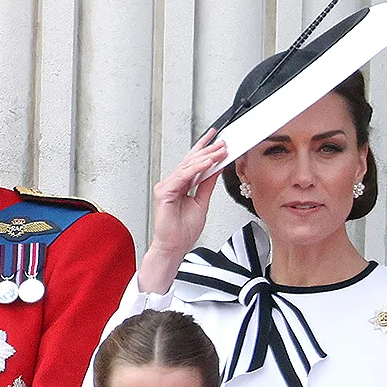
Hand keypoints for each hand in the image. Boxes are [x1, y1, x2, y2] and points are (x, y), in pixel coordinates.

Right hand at [135, 129, 231, 292]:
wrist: (174, 247)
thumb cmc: (183, 231)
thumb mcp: (202, 202)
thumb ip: (207, 185)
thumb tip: (216, 170)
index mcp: (181, 185)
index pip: (193, 162)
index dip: (204, 149)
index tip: (216, 139)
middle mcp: (172, 183)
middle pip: (191, 161)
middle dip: (208, 150)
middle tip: (223, 142)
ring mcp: (166, 186)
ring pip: (187, 166)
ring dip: (205, 157)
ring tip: (220, 150)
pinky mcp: (164, 192)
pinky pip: (182, 176)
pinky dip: (196, 169)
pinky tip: (208, 163)